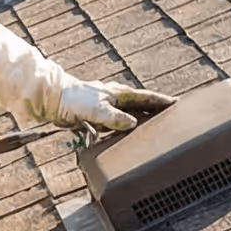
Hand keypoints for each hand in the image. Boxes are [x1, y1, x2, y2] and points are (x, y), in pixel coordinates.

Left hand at [41, 81, 175, 133]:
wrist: (52, 99)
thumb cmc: (74, 99)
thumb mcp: (97, 109)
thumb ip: (115, 117)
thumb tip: (133, 123)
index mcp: (119, 93)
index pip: (147, 97)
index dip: (162, 101)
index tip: (178, 104)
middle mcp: (115, 99)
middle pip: (140, 106)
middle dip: (154, 112)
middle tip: (170, 119)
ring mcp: (106, 107)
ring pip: (128, 116)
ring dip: (138, 122)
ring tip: (152, 130)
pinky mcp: (96, 116)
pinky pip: (115, 125)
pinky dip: (122, 130)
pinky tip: (124, 137)